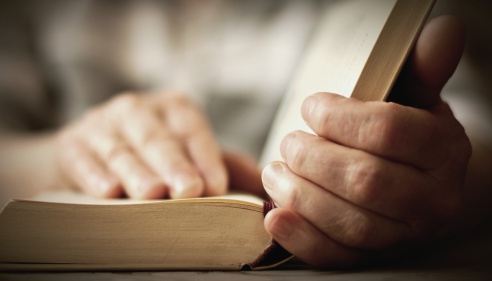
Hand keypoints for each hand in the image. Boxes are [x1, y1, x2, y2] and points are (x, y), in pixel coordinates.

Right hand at [55, 92, 227, 198]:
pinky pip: (83, 159)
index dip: (205, 156)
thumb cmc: (151, 153)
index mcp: (172, 108)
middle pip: (157, 138)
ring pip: (121, 150)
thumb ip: (224, 165)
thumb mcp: (186, 150)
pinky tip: (108, 192)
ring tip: (151, 194)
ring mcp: (101, 125)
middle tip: (188, 190)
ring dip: (136, 172)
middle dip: (173, 164)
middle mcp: (137, 109)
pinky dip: (94, 175)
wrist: (90, 150)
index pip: (192, 129)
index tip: (216, 186)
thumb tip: (266, 186)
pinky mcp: (71, 144)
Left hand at [262, 15, 469, 266]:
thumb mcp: (416, 99)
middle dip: (313, 157)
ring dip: (300, 193)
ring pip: (348, 222)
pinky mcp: (372, 258)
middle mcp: (432, 201)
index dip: (339, 117)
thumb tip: (444, 30)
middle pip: (365, 181)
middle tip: (289, 142)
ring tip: (274, 170)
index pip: (388, 132)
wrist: (418, 186)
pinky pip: (336, 257)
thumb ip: (422, 69)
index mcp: (444, 152)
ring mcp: (402, 236)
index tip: (311, 108)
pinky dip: (300, 238)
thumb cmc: (407, 136)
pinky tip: (274, 217)